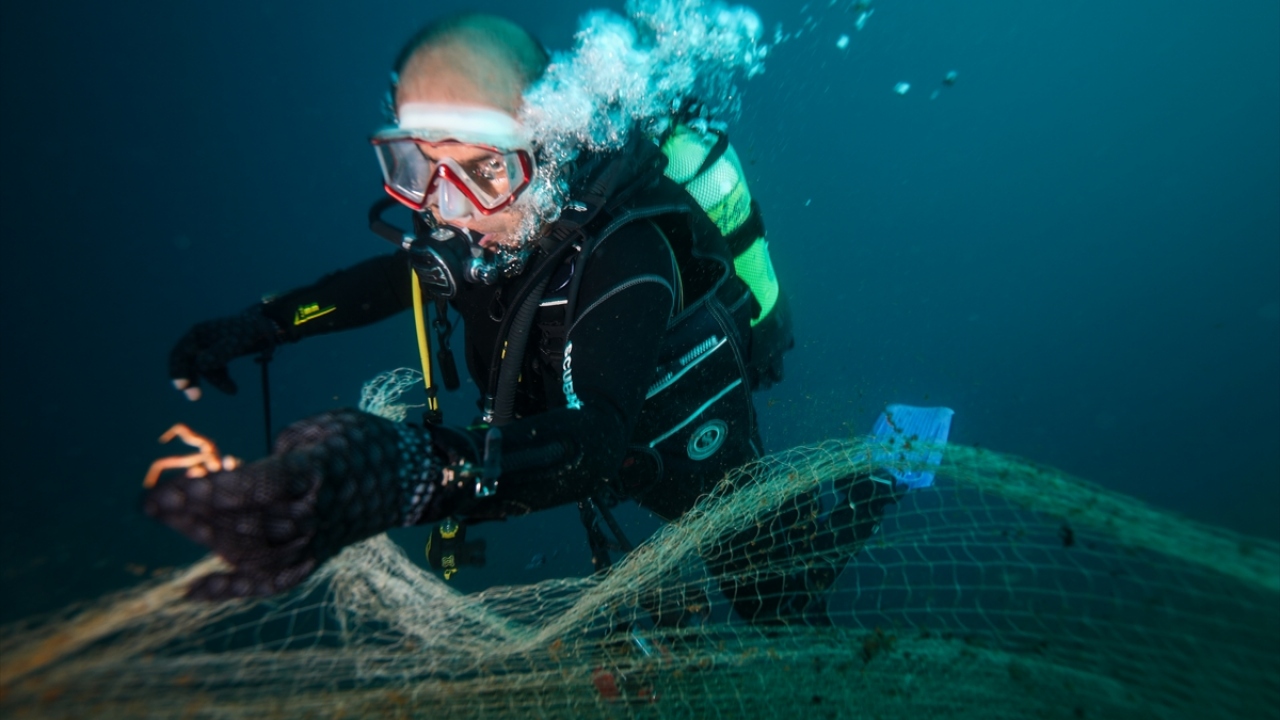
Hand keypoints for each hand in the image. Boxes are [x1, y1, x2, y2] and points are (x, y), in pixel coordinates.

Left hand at [144, 409, 442, 599]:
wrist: (409, 479)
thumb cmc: (360, 442)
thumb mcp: (320, 428)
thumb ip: (278, 454)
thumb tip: (239, 477)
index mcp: (316, 473)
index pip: (255, 487)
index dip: (210, 492)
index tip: (168, 491)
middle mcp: (313, 513)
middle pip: (242, 521)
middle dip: (190, 513)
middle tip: (150, 502)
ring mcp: (314, 541)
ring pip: (248, 551)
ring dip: (202, 537)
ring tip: (169, 518)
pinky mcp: (314, 559)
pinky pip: (269, 582)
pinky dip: (230, 590)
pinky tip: (193, 592)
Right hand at [169, 307, 281, 400]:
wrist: (262, 327)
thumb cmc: (246, 331)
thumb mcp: (234, 342)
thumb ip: (217, 353)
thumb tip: (199, 364)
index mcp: (197, 333)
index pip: (180, 354)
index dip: (178, 371)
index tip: (181, 386)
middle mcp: (199, 341)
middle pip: (188, 364)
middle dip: (192, 381)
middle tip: (195, 397)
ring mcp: (208, 349)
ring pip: (204, 370)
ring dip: (215, 381)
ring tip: (233, 389)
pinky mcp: (218, 356)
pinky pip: (215, 371)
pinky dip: (223, 379)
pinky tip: (233, 388)